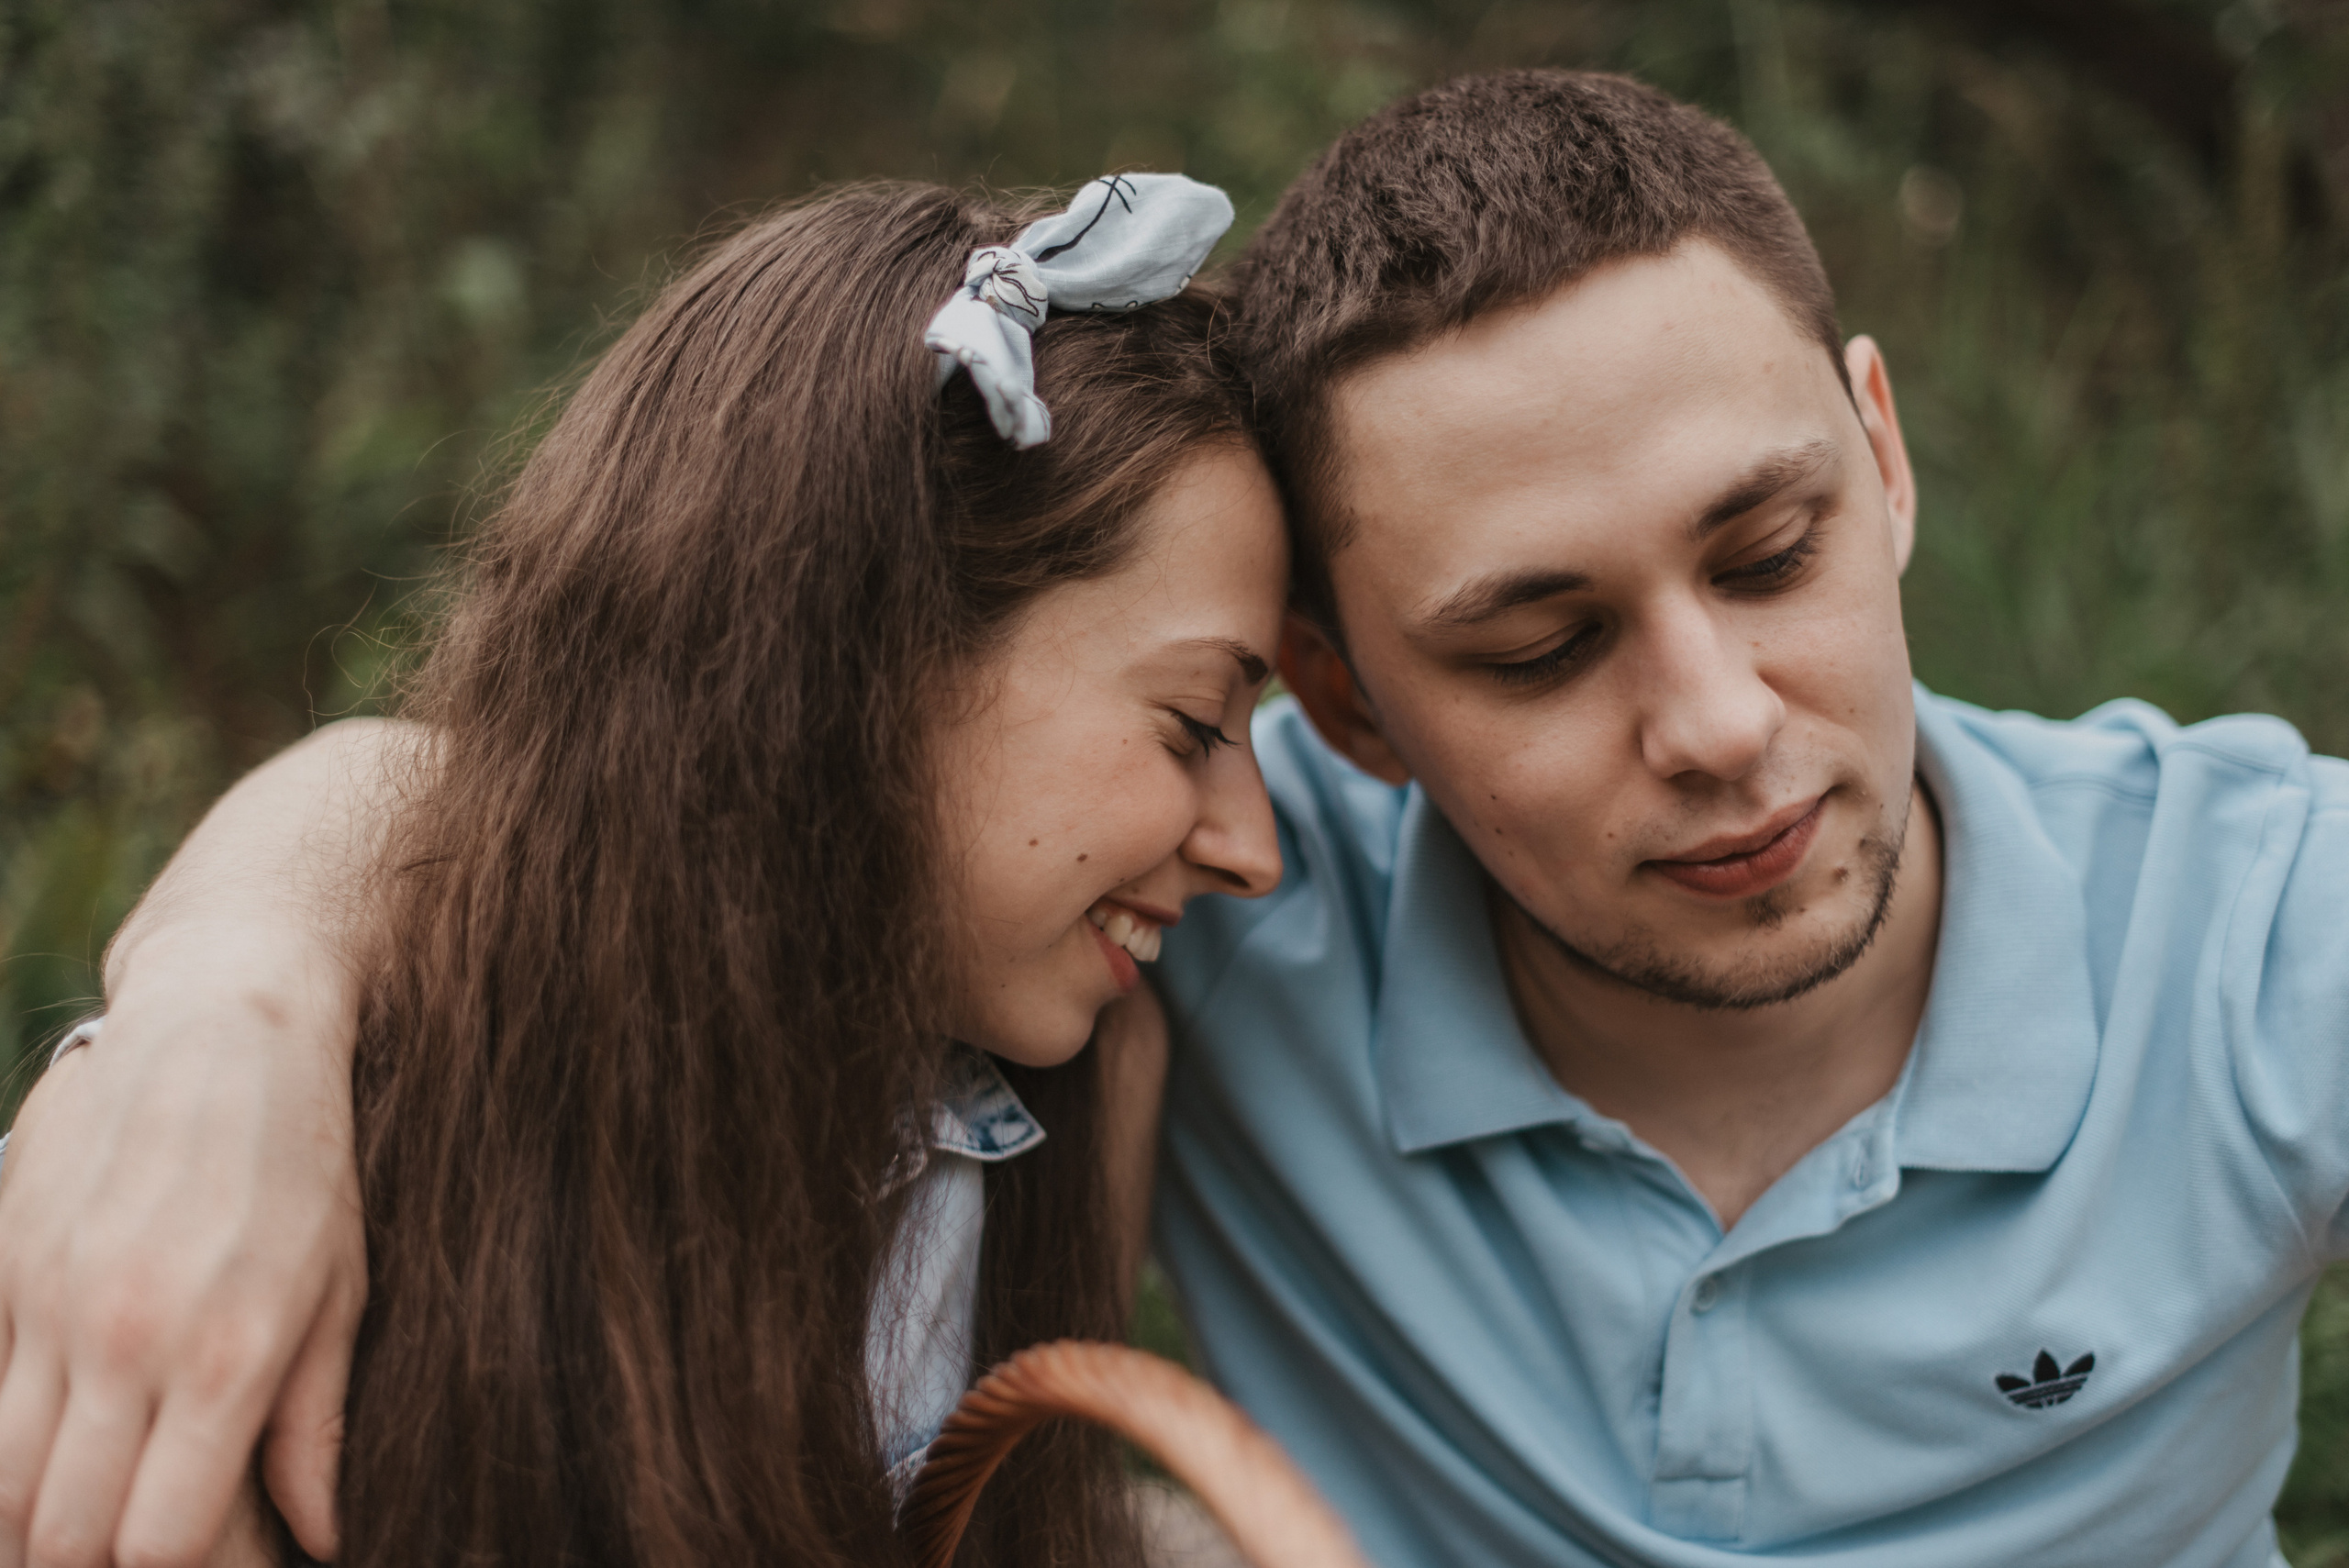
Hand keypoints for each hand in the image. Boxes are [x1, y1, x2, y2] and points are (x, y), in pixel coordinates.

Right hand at [0, 945, 364, 1567]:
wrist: (223, 1022)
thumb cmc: (305, 1161)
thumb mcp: (341, 1291)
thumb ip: (317, 1426)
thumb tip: (323, 1538)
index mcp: (225, 1356)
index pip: (160, 1545)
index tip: (210, 1559)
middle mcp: (125, 1341)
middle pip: (61, 1536)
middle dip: (96, 1565)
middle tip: (144, 1543)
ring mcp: (50, 1306)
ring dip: (34, 1525)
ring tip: (90, 1514)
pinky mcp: (4, 1269)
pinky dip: (5, 1451)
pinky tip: (52, 1451)